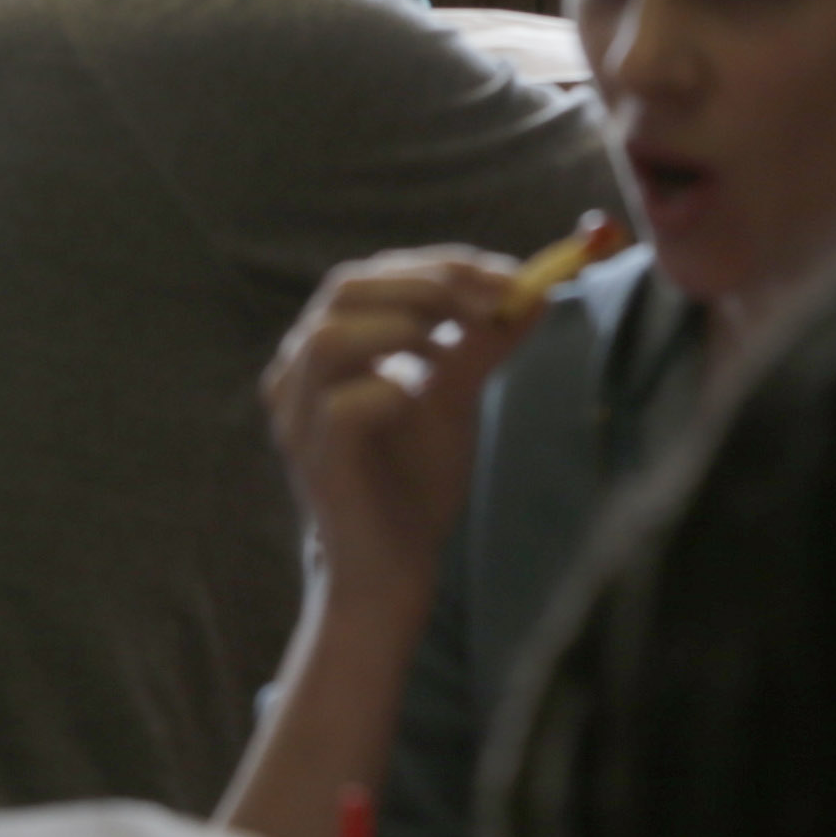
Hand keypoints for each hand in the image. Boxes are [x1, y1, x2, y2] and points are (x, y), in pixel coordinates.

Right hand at [262, 235, 587, 615]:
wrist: (395, 570)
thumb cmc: (414, 481)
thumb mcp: (455, 397)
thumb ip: (483, 343)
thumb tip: (536, 292)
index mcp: (329, 348)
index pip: (373, 276)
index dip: (441, 266)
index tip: (509, 275)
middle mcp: (300, 375)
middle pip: (345, 289)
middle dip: (428, 284)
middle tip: (494, 300)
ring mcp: (301, 420)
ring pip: (327, 338)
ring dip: (400, 325)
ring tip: (450, 344)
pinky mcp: (320, 463)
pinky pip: (343, 408)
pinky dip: (388, 392)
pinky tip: (415, 401)